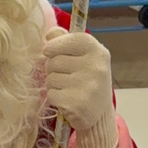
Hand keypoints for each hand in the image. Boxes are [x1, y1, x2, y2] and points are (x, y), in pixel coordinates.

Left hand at [43, 29, 117, 147]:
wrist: (99, 114)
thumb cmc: (89, 81)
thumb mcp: (84, 57)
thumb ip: (67, 41)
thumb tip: (50, 33)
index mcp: (98, 51)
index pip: (68, 40)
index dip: (53, 45)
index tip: (48, 51)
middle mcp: (94, 67)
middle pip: (54, 60)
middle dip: (52, 68)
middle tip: (65, 75)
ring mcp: (86, 86)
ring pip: (50, 77)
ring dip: (53, 83)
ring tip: (67, 88)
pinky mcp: (76, 104)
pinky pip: (51, 94)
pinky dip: (54, 97)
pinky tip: (66, 100)